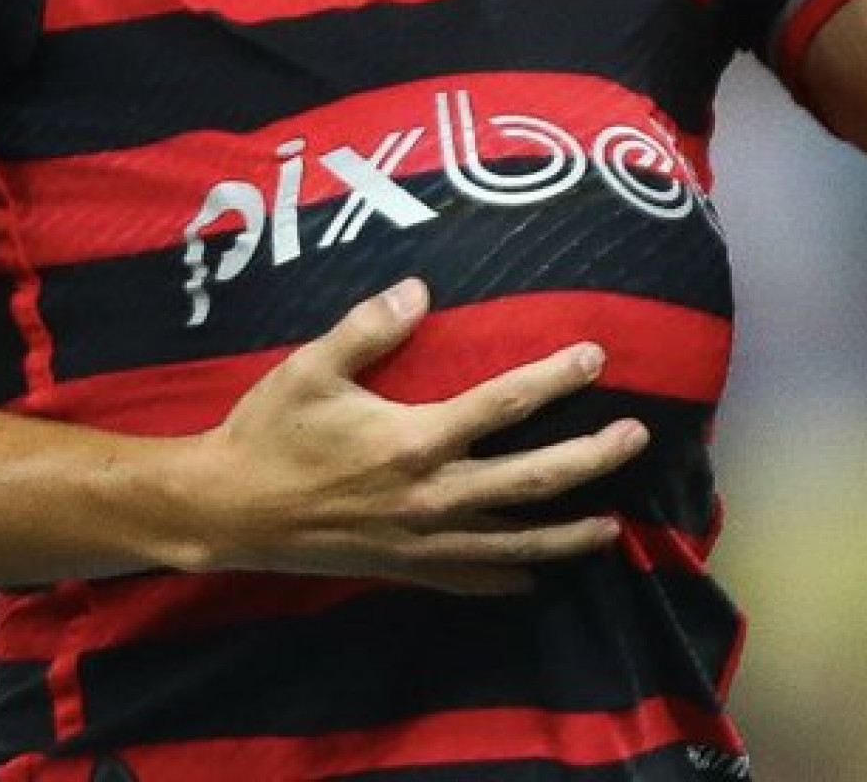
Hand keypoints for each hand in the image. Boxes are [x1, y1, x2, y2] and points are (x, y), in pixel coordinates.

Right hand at [191, 278, 647, 594]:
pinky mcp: (404, 568)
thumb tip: (421, 290)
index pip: (501, 406)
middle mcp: (430, 496)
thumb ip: (368, 327)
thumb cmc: (269, 430)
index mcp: (413, 440)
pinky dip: (507, 577)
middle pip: (529, 481)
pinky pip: (469, 577)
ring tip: (613, 526)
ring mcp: (421, 541)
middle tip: (637, 438)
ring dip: (567, 532)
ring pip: (513, 540)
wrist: (229, 511)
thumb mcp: (311, 367)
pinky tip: (535, 576)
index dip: (553, 381)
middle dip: (589, 460)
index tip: (595, 358)